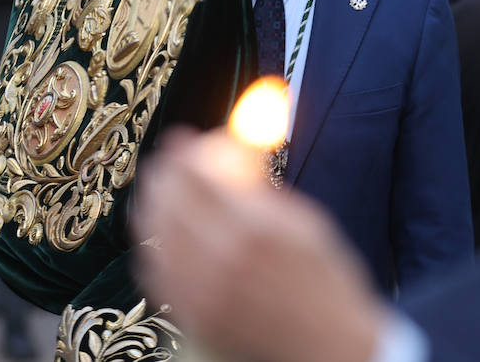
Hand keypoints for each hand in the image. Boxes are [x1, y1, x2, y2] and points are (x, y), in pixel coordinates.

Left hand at [134, 130, 386, 361]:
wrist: (326, 345)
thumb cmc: (323, 279)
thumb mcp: (303, 220)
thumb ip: (260, 187)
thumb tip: (228, 148)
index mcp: (254, 230)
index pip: (195, 176)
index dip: (183, 151)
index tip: (181, 138)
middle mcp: (220, 262)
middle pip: (166, 202)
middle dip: (164, 174)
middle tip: (168, 162)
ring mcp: (200, 294)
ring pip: (153, 236)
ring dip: (156, 206)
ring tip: (165, 193)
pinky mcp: (191, 317)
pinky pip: (155, 272)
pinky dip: (156, 246)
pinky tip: (168, 235)